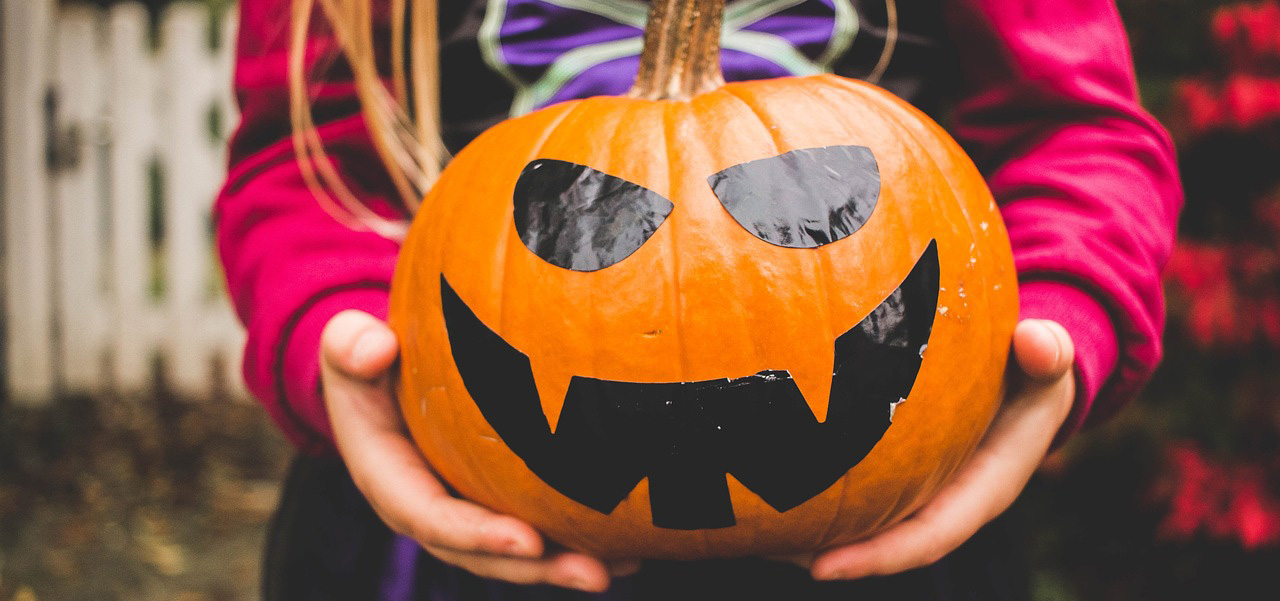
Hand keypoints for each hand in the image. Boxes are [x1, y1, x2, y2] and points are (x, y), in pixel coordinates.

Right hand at [320, 310, 639, 590]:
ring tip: (626, 565)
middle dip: (537, 568)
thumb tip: (374, 347)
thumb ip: (349, 347)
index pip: (432, 519)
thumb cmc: (367, 358)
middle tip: (593, 572)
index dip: (477, 536)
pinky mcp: (493, 499)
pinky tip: (634, 536)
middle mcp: (430, 508)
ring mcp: (464, 507)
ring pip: (517, 548)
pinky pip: (537, 520)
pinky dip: (580, 532)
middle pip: (483, 551)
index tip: (527, 541)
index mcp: (391, 482)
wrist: (381, 372)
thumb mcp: (346, 346)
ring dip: (568, 561)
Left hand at [793, 318, 1075, 578]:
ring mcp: (922, 486)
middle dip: (828, 552)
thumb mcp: (1047, 358)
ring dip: (812, 528)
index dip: (877, 557)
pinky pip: (858, 485)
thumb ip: (1045, 353)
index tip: (822, 568)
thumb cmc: (1036, 366)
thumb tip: (1036, 343)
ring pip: (864, 518)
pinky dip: (817, 487)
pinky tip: (765, 475)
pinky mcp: (902, 468)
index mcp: (983, 488)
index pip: (927, 538)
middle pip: (883, 541)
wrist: (1031, 368)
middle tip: (766, 549)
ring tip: (751, 528)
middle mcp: (946, 499)